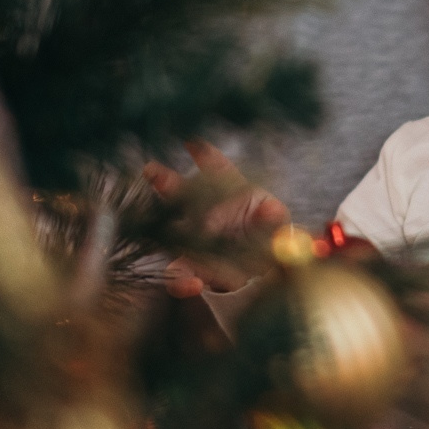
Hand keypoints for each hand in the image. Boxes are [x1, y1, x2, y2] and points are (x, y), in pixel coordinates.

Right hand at [142, 141, 288, 297]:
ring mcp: (195, 240)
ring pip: (173, 231)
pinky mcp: (193, 269)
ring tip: (155, 228)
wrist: (267, 269)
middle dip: (166, 182)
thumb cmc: (270, 234)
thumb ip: (273, 215)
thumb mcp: (277, 221)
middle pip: (182, 194)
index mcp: (230, 191)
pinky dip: (182, 282)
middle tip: (151, 171)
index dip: (205, 155)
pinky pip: (180, 276)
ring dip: (164, 224)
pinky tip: (192, 286)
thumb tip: (270, 209)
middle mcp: (206, 212)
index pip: (217, 169)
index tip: (192, 143)